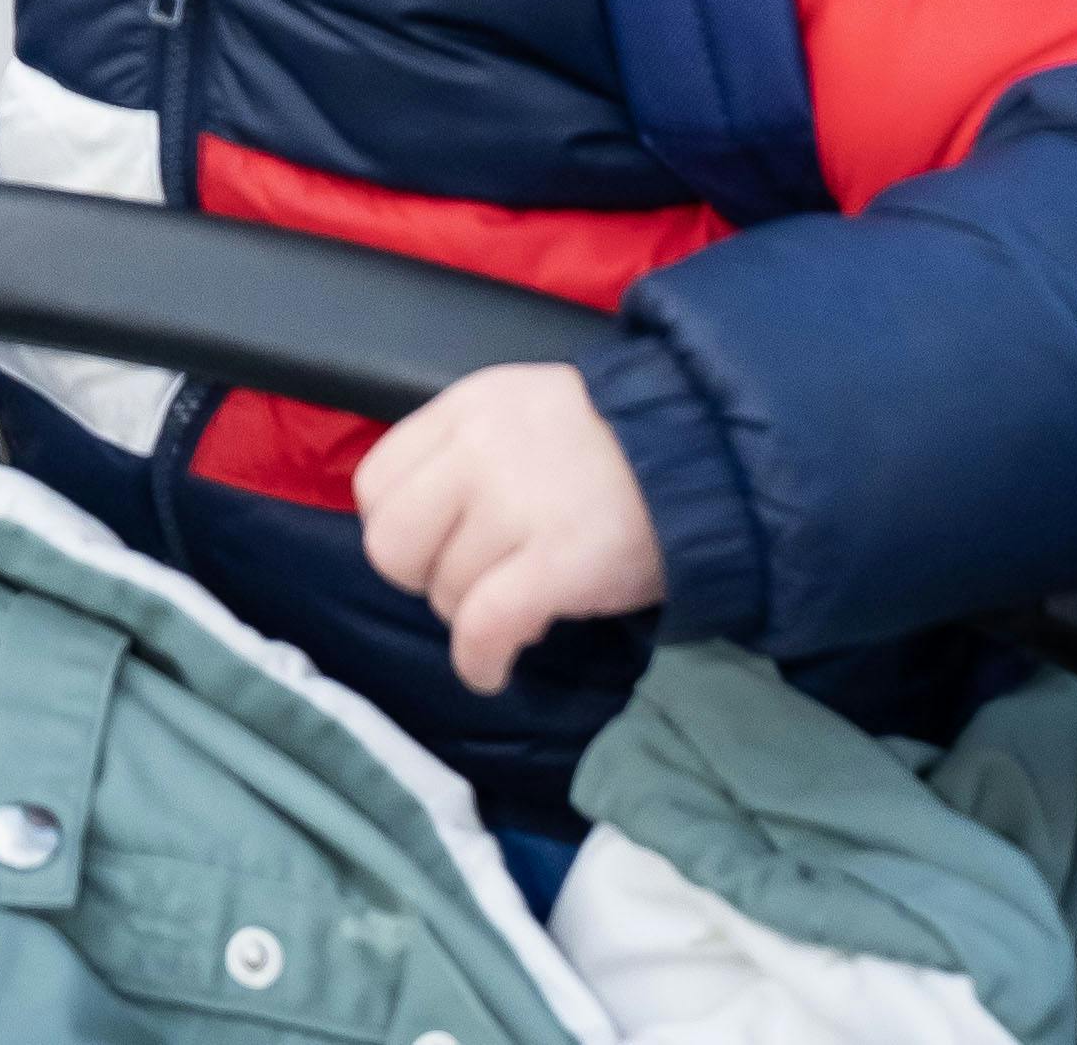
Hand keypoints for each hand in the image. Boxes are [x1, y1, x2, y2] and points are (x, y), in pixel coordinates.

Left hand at [353, 362, 665, 694]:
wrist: (700, 450)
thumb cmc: (608, 441)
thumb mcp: (518, 412)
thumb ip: (462, 452)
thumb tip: (420, 525)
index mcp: (465, 407)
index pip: (376, 484)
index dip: (399, 529)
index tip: (436, 545)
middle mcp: (479, 449)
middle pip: (392, 544)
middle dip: (423, 577)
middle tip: (469, 582)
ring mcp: (517, 504)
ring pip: (445, 592)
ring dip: (472, 617)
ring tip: (518, 604)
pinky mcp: (559, 561)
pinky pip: (485, 626)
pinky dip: (480, 660)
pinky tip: (493, 669)